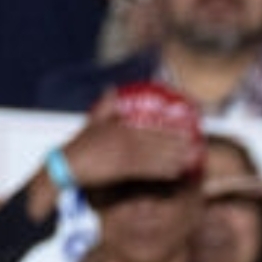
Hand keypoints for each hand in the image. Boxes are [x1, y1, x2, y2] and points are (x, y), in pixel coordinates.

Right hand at [60, 102, 203, 189]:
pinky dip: (161, 171)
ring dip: (173, 158)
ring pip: (154, 156)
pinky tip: (175, 173)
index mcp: (119, 127)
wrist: (66, 164)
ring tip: (190, 159)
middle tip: (195, 147)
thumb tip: (110, 88)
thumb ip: (105, 107)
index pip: (149, 129)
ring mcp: (123, 153)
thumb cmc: (80, 146)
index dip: (169, 132)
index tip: (186, 133)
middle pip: (155, 142)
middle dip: (176, 145)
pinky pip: (145, 170)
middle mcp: (124, 138)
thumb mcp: (93, 122)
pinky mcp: (120, 168)